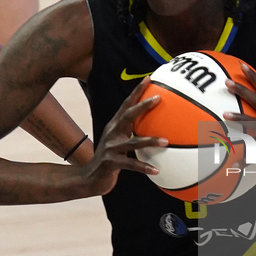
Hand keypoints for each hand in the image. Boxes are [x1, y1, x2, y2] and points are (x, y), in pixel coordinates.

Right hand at [83, 78, 166, 195]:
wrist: (89, 178)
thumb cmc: (109, 160)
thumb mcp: (118, 143)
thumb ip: (131, 133)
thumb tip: (153, 126)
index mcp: (114, 126)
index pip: (126, 105)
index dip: (137, 91)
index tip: (149, 78)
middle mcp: (112, 134)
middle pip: (127, 116)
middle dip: (142, 106)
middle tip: (158, 98)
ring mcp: (111, 148)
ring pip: (132, 142)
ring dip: (150, 141)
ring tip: (166, 141)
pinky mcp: (111, 163)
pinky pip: (131, 164)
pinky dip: (144, 167)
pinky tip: (157, 170)